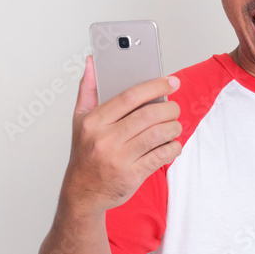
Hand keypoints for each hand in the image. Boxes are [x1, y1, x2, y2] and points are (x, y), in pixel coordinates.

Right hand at [60, 55, 182, 214]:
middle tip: (174, 107)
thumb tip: (92, 61)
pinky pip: (161, 156)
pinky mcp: (131, 176)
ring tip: (174, 125)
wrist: (82, 192)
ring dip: (174, 128)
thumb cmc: (85, 152)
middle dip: (169, 108)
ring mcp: (118, 159)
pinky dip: (173, 148)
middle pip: (148, 115)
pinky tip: (172, 144)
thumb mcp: (80, 120)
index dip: (154, 86)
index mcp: (93, 122)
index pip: (129, 97)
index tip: (171, 81)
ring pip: (158, 135)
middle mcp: (105, 139)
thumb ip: (88, 89)